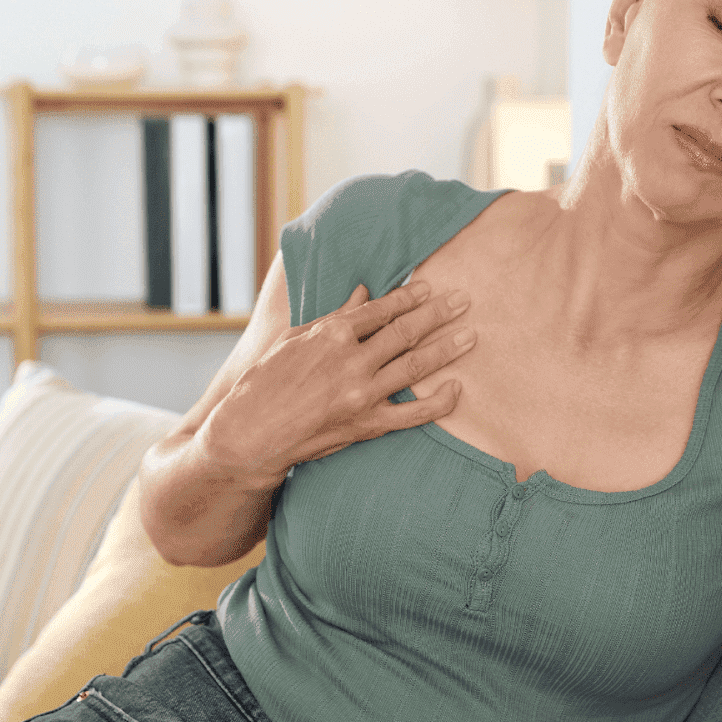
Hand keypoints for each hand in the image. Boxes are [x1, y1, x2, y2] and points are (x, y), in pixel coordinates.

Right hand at [200, 280, 475, 483]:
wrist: (251, 433)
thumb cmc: (266, 381)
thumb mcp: (295, 339)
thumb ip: (334, 316)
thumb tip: (363, 293)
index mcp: (332, 334)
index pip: (381, 309)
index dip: (408, 297)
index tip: (429, 288)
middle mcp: (351, 360)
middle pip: (405, 332)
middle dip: (438, 314)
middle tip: (463, 301)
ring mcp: (362, 393)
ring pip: (416, 366)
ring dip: (446, 348)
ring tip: (470, 336)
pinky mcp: (367, 425)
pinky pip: (413, 414)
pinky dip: (439, 402)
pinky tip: (456, 389)